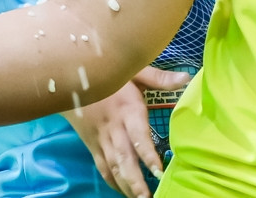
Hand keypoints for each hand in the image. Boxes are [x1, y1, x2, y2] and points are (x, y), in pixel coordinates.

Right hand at [61, 68, 191, 197]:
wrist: (70, 79)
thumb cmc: (108, 75)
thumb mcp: (133, 70)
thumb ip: (159, 78)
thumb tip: (185, 78)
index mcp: (127, 109)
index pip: (138, 135)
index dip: (147, 154)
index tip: (158, 170)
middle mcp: (114, 128)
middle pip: (124, 158)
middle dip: (136, 180)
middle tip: (148, 197)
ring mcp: (101, 139)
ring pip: (113, 166)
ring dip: (126, 185)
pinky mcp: (92, 144)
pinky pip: (102, 166)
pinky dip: (111, 181)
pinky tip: (122, 192)